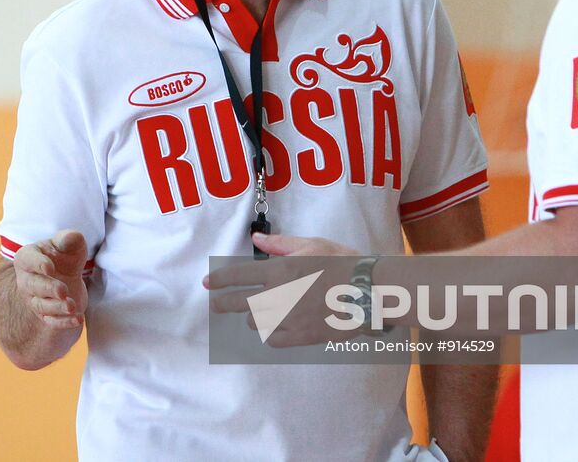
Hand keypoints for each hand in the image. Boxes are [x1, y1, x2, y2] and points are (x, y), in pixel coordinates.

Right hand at [11, 230, 88, 329]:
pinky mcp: (45, 315)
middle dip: (48, 289)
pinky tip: (78, 319)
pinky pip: (52, 322)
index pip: (27, 260)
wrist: (66, 275)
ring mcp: (34, 299)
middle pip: (33, 286)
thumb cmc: (64, 255)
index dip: (37, 264)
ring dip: (56, 308)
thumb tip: (71, 238)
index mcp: (28, 258)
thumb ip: (69, 239)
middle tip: (63, 291)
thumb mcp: (69, 245)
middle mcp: (26, 280)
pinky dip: (64, 322)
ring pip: (41, 306)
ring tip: (72, 306)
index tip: (49, 268)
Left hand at [205, 231, 362, 347]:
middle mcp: (279, 296)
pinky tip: (276, 326)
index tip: (208, 284)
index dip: (218, 280)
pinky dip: (272, 333)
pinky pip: (275, 339)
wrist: (370, 292)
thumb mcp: (312, 244)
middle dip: (223, 304)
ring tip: (259, 311)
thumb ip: (280, 244)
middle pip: (240, 303)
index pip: (238, 276)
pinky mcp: (302, 337)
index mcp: (280, 270)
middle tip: (216, 304)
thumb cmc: (344, 262)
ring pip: (257, 322)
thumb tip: (257, 239)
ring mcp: (290, 318)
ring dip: (254, 316)